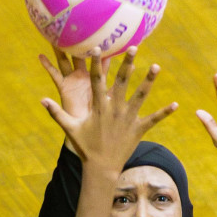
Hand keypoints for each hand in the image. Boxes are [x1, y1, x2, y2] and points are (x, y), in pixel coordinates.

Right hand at [41, 48, 177, 171]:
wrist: (102, 168)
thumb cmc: (86, 147)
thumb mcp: (70, 129)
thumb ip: (56, 113)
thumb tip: (41, 100)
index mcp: (99, 106)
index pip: (97, 80)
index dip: (96, 63)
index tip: (97, 47)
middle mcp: (115, 109)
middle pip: (122, 81)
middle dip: (127, 63)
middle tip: (134, 47)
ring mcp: (128, 118)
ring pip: (140, 96)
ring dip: (149, 81)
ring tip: (156, 66)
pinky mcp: (138, 129)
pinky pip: (153, 119)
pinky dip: (164, 113)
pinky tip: (176, 104)